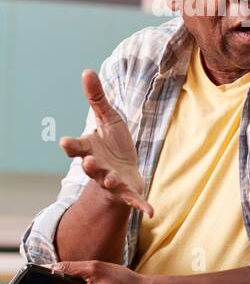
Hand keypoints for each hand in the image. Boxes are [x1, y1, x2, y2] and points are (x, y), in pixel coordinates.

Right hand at [59, 70, 152, 217]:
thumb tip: (86, 71)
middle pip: (90, 168)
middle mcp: (97, 167)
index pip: (76, 148)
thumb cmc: (113, 144)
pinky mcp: (128, 194)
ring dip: (110, 181)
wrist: (125, 172)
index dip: (71, 145)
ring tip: (112, 179)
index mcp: (89, 150)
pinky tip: (151, 213)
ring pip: (108, 183)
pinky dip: (142, 206)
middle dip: (88, 165)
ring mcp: (112, 182)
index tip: (64, 142)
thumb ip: (97, 98)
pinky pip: (134, 201)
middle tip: (87, 162)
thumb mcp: (108, 119)